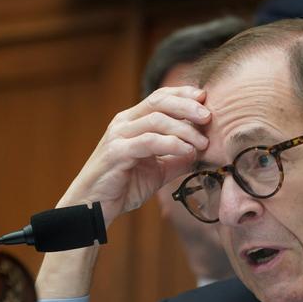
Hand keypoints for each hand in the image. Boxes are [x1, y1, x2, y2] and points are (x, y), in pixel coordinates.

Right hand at [59, 85, 210, 226]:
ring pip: (157, 120)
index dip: (183, 94)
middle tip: (208, 117)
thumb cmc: (124, 186)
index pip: (160, 97)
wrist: (93, 207)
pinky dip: (172, 144)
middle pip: (159, 102)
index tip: (205, 97)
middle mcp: (123, 123)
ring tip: (202, 143)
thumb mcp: (158, 170)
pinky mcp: (116, 152)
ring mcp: (118, 136)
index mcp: (132, 121)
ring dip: (184, 129)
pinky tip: (187, 151)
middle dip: (187, 106)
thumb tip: (202, 151)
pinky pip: (149, 141)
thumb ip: (178, 158)